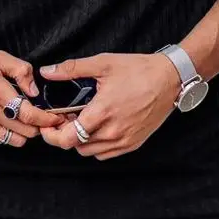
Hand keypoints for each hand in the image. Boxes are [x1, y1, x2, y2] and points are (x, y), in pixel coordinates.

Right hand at [0, 47, 66, 146]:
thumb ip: (22, 71)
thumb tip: (36, 91)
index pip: (30, 114)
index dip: (48, 118)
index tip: (57, 117)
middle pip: (26, 131)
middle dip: (38, 125)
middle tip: (41, 118)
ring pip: (14, 140)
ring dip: (22, 132)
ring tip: (20, 119)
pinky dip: (5, 134)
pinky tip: (1, 120)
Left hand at [38, 52, 179, 159]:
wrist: (170, 79)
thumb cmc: (138, 70)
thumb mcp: (103, 64)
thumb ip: (71, 69)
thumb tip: (47, 71)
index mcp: (102, 112)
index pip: (67, 138)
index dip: (52, 135)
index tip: (48, 124)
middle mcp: (113, 132)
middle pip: (76, 146)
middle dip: (64, 135)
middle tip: (64, 119)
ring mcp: (124, 140)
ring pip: (90, 152)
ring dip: (80, 140)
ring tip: (81, 121)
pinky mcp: (133, 143)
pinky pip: (106, 154)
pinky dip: (96, 145)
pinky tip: (97, 128)